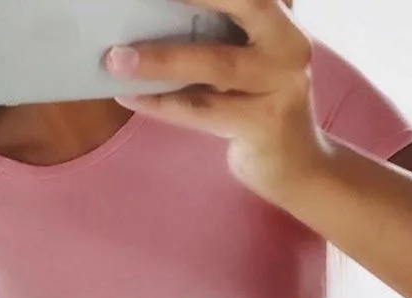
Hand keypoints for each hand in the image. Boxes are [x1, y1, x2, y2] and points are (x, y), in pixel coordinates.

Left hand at [105, 0, 324, 200]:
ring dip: (160, 61)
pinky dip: (162, 104)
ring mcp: (280, 88)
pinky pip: (202, 110)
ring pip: (214, 65)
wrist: (296, 167)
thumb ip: (222, 36)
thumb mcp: (250, 62)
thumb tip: (152, 17)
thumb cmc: (260, 106)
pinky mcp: (263, 125)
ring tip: (116, 60)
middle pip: (244, 4)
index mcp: (282, 24)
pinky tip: (129, 96)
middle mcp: (288, 48)